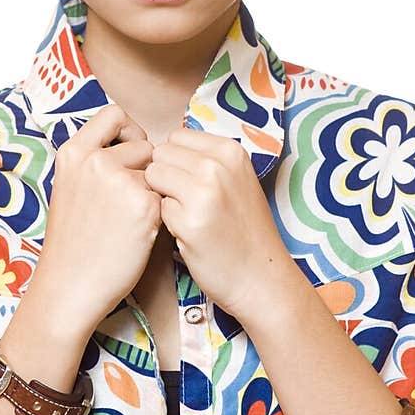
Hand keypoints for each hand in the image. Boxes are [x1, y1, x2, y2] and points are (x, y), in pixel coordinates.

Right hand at [29, 103, 159, 333]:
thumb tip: (134, 144)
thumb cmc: (74, 242)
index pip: (113, 114)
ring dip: (154, 191)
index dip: (129, 130)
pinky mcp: (144, 204)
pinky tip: (139, 233)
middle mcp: (94, 160)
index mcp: (73, 152)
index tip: (131, 152)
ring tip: (131, 220)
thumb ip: (94, 162)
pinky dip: (160, 213)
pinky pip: (166, 196)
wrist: (71, 285)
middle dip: (146, 169)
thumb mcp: (70, 187)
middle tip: (130, 201)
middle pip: (144, 144)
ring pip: (159, 172)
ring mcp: (119, 180)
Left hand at [144, 127, 289, 320]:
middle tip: (187, 202)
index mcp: (231, 151)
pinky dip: (166, 221)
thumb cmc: (244, 229)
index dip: (176, 160)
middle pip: (160, 155)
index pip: (176, 137)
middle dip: (166, 177)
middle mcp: (217, 166)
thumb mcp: (238, 180)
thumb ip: (207, 159)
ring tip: (187, 216)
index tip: (191, 182)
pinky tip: (188, 234)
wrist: (260, 277)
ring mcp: (203, 193)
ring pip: (153, 178)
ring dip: (163, 197)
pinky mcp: (188, 222)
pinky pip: (156, 208)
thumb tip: (168, 145)